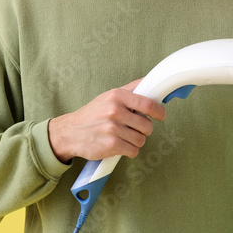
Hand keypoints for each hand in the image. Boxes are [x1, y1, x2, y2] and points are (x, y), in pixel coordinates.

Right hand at [47, 79, 166, 163]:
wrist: (71, 132)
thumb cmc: (93, 114)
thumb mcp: (109, 96)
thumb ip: (131, 89)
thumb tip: (151, 81)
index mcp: (117, 96)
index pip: (147, 104)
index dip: (159, 111)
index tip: (161, 115)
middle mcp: (115, 111)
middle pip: (147, 125)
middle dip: (144, 129)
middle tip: (133, 128)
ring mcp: (113, 129)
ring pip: (141, 140)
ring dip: (136, 141)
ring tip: (124, 137)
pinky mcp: (111, 145)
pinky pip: (133, 151)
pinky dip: (129, 151)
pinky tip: (119, 145)